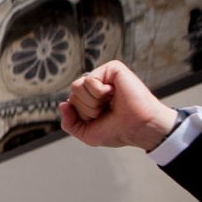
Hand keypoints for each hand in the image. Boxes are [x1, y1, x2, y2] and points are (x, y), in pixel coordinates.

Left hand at [59, 60, 176, 151]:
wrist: (138, 128)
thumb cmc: (118, 130)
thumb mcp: (87, 133)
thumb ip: (69, 123)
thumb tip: (63, 104)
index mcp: (92, 98)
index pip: (71, 101)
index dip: (82, 115)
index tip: (101, 118)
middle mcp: (97, 85)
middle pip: (73, 93)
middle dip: (87, 109)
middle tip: (107, 110)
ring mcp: (105, 76)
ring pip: (77, 86)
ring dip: (92, 102)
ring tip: (110, 103)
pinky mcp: (112, 68)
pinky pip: (89, 80)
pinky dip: (99, 92)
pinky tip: (114, 94)